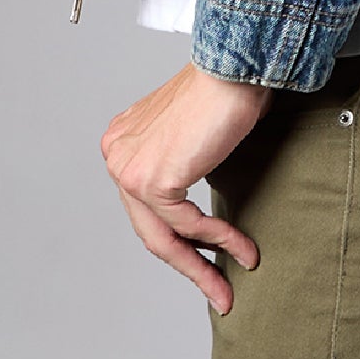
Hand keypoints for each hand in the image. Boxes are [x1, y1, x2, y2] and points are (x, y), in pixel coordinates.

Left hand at [100, 63, 269, 312]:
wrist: (235, 65)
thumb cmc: (228, 90)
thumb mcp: (197, 136)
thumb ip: (188, 168)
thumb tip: (203, 219)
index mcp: (124, 142)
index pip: (148, 207)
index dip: (180, 241)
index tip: (210, 263)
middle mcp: (117, 154)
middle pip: (150, 227)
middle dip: (188, 265)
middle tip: (218, 292)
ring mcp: (128, 167)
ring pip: (164, 235)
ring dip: (203, 264)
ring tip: (232, 283)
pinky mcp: (150, 178)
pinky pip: (186, 225)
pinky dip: (218, 241)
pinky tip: (242, 249)